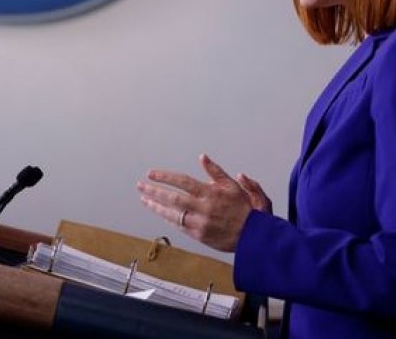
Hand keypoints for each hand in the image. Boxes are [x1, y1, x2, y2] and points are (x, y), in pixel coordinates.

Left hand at [136, 154, 271, 251]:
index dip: (165, 177)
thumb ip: (217, 172)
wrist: (255, 237)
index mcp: (211, 193)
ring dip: (156, 206)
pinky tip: (160, 212)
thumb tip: (203, 157)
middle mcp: (203, 208)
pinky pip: (179, 226)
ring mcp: (200, 223)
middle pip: (172, 198)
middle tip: (140, 185)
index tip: (151, 173)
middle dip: (154, 191)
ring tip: (144, 199)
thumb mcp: (235, 186)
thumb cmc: (248, 210)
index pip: (183, 182)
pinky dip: (168, 218)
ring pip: (172, 214)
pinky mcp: (199, 236)